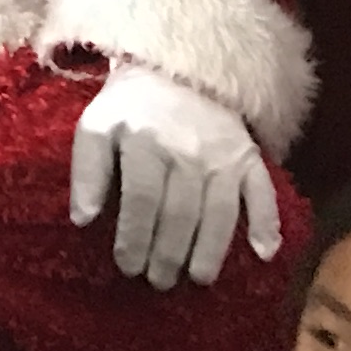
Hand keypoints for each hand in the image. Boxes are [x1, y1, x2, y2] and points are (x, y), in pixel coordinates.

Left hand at [67, 61, 279, 286]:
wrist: (178, 68)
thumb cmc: (131, 107)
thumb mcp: (97, 127)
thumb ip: (87, 170)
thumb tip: (83, 220)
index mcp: (146, 141)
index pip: (142, 199)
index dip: (134, 237)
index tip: (127, 266)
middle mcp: (188, 150)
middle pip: (180, 213)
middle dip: (168, 254)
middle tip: (158, 282)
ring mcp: (223, 155)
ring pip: (220, 212)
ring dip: (210, 251)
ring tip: (198, 279)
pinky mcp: (249, 156)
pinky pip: (263, 192)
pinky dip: (267, 222)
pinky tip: (265, 253)